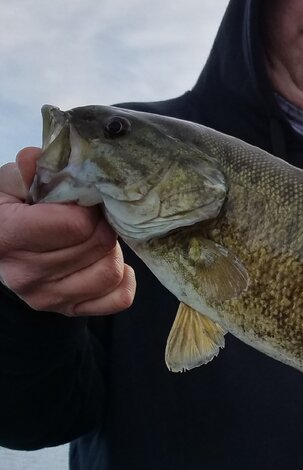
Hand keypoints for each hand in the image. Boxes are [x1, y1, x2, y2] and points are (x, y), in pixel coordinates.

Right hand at [0, 147, 135, 315]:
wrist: (2, 251)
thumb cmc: (10, 213)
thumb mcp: (10, 186)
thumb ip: (27, 172)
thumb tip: (38, 159)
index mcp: (10, 237)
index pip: (75, 224)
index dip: (88, 207)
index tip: (83, 201)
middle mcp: (27, 274)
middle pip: (97, 244)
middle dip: (103, 224)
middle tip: (95, 216)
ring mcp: (49, 297)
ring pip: (111, 271)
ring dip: (111, 250)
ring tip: (97, 237)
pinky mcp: (69, 310)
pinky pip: (118, 299)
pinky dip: (123, 280)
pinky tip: (107, 261)